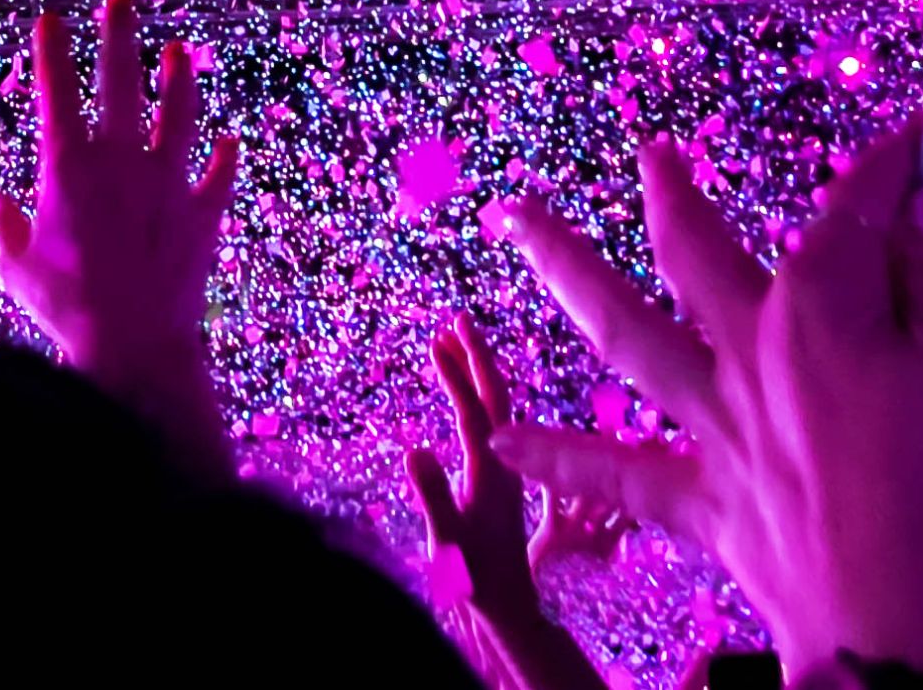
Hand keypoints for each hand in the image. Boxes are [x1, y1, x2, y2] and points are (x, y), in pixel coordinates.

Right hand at [0, 0, 237, 471]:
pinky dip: (223, 159)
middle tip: (120, 1)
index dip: (52, 50)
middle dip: (119, 37)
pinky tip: (229, 141)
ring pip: (179, 116)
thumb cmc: (65, 309)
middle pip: (122, 83)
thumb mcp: (15, 268)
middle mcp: (121, 163)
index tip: (51, 17)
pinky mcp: (201, 216)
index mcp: (68, 168)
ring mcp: (167, 185)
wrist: (134, 346)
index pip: (56, 91)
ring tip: (180, 50)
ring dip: (180, 80)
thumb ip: (4, 228)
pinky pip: (217, 178)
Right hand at [406, 316, 543, 624]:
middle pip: (494, 397)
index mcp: (492, 471)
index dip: (459, 371)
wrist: (508, 605)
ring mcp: (506, 469)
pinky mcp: (501, 477)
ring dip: (474, 373)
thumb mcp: (445, 539)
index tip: (439, 335)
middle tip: (453, 317)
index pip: (478, 408)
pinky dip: (476, 396)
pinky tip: (466, 392)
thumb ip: (432, 496)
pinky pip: (493, 423)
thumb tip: (414, 447)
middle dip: (475, 356)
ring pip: (495, 409)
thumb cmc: (474, 577)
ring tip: (449, 342)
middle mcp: (505, 463)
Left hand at [492, 127, 922, 683]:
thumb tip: (921, 201)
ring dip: (568, 269)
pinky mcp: (706, 506)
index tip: (922, 137)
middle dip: (675, 193)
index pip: (857, 212)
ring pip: (625, 333)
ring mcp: (718, 429)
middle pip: (695, 251)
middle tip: (651, 150)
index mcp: (820, 311)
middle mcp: (749, 355)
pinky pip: (615, 475)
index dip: (894, 169)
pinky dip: (557, 458)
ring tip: (518, 222)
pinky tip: (502, 439)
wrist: (903, 637)